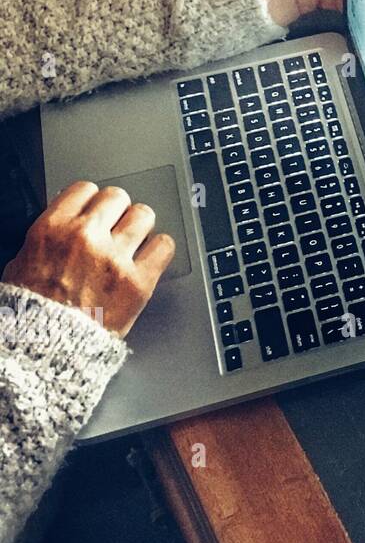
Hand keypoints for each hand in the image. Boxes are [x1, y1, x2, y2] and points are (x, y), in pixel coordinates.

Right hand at [2, 182, 175, 336]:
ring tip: (133, 242)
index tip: (95, 211)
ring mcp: (114, 258)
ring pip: (144, 215)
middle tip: (115, 228)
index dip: (92, 201)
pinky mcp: (138, 281)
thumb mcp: (21, 264)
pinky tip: (150, 257)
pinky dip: (159, 249)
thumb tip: (68, 222)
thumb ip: (50, 238)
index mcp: (52, 229)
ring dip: (139, 227)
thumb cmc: (29, 314)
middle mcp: (85, 237)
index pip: (85, 189)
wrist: (43, 352)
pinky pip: (164, 246)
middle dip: (117, 212)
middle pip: (118, 197)